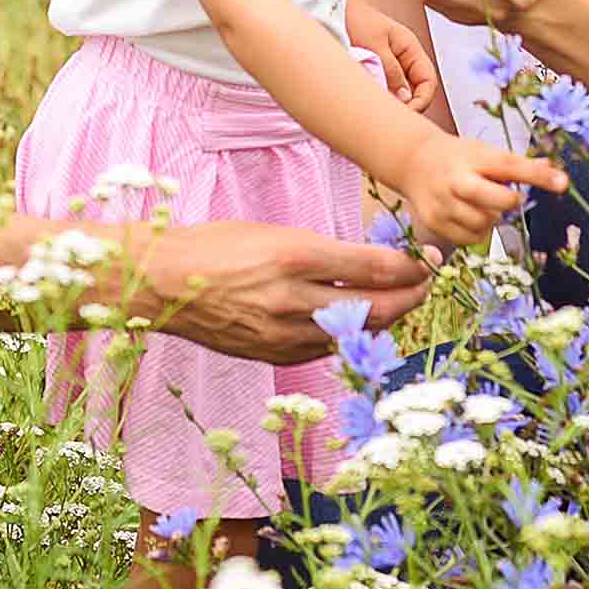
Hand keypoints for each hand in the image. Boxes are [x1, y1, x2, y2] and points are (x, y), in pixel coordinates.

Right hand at [134, 222, 429, 361]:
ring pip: (354, 333)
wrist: (161, 283)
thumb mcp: (272, 232)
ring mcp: (283, 333)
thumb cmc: (214, 246)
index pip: (374, 267)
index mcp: (293, 256)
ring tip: (399, 302)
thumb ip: (322, 252)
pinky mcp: (273, 355)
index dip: (410, 267)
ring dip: (385, 318)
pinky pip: (325, 348)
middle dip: (410, 296)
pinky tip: (356, 322)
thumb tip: (371, 263)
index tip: (427, 260)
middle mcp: (293, 298)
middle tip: (426, 283)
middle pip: (375, 307)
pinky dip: (347, 334)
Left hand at [351, 5, 440, 114]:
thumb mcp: (374, 45)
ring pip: (399, 94)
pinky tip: (369, 103)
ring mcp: (389, 66)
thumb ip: (391, 71)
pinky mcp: (374, 72)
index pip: (428, 81)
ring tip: (377, 110)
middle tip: (390, 116)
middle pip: (416, 91)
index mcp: (410, 48)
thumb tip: (405, 98)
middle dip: (407, 106)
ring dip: (392, 103)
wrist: (329, 9)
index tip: (407, 112)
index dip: (422, 100)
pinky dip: (380, 99)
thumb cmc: (353, 18)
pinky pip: (384, 90)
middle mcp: (403, 59)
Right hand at [389, 131, 566, 251]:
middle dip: (509, 202)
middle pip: (496, 202)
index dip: (538, 176)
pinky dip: (478, 231)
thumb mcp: (485, 151)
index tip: (563, 183)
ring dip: (492, 218)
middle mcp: (457, 180)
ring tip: (482, 203)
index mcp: (474, 157)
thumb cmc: (458, 157)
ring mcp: (444, 203)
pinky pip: (470, 239)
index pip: (511, 166)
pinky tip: (470, 215)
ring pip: (484, 224)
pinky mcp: (435, 222)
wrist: (413, 162)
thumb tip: (554, 172)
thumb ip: (518, 164)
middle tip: (507, 197)